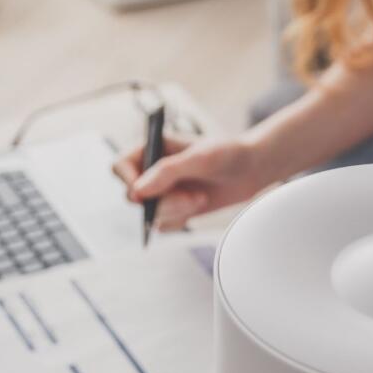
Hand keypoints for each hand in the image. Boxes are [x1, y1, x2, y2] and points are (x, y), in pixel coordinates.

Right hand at [112, 136, 266, 230]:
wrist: (251, 169)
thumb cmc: (227, 154)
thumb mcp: (199, 158)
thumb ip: (167, 172)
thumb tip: (137, 192)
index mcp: (152, 148)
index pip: (120, 166)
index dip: (129, 181)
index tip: (146, 194)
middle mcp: (152, 170)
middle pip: (135, 196)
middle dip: (164, 201)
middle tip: (194, 198)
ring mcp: (163, 191)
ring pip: (151, 214)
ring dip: (177, 210)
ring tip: (201, 198)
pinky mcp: (174, 208)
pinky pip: (164, 225)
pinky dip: (181, 219)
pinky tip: (199, 205)